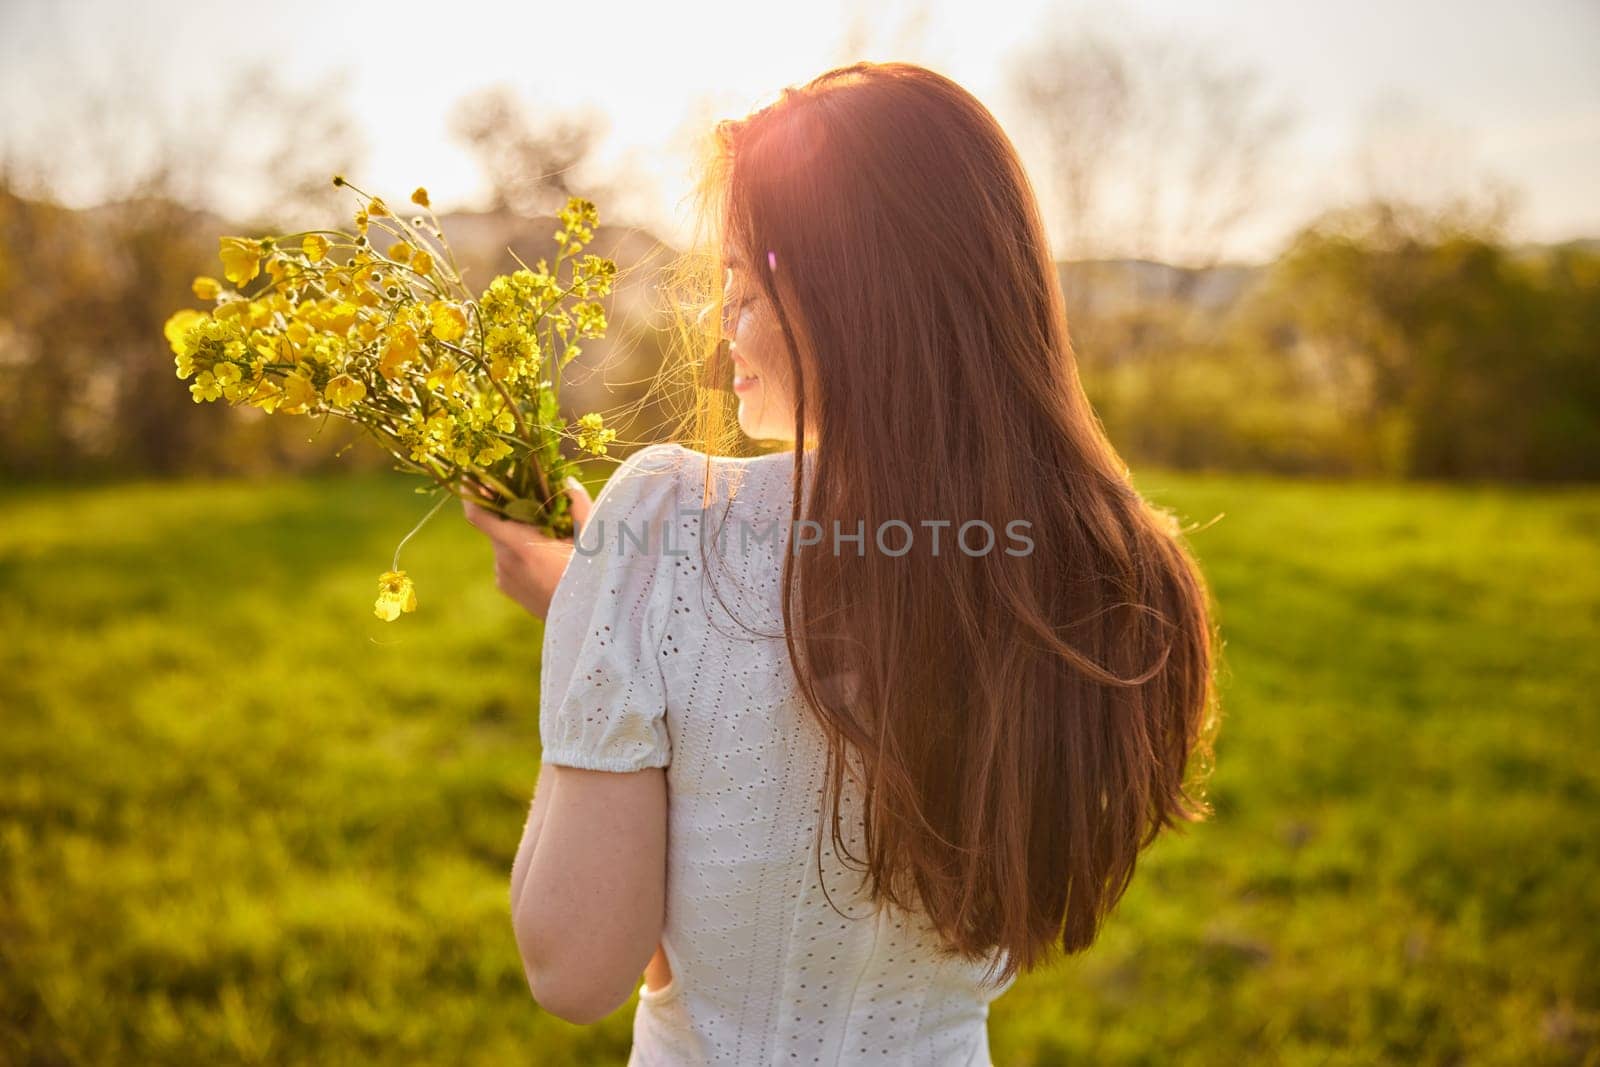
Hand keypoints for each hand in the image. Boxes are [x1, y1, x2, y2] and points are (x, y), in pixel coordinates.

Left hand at [462, 477, 594, 619]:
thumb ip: (578, 506)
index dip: (471, 494)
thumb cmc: (590, 578)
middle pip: (494, 524)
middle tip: (528, 494)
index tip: (472, 478)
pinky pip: (507, 559)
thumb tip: (566, 482)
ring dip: (517, 530)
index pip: (478, 516)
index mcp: (520, 545)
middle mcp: (504, 560)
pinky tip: (545, 555)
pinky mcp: (506, 586)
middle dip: (508, 508)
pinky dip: (520, 550)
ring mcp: (503, 576)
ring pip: (502, 541)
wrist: (584, 623)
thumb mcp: (591, 539)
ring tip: (546, 530)